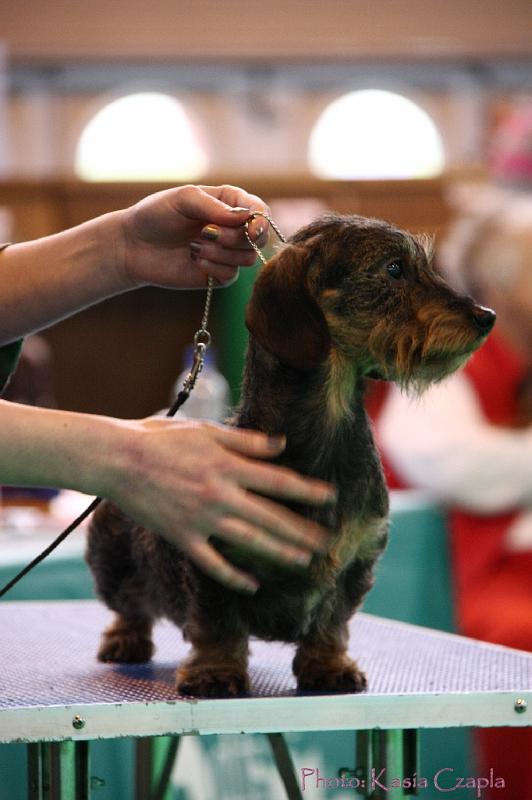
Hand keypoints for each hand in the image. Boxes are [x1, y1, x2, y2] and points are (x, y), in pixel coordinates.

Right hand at [107, 419, 335, 592]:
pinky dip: (233, 576)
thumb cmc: (160, 438)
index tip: (331, 497)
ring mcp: (201, 519)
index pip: (278, 481)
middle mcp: (220, 494)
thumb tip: (281, 446)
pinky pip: (213, 562)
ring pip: (249, 541)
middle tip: (328, 542)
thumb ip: (245, 441)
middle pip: (271, 517)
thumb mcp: (205, 431)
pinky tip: (252, 586)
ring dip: (279, 552)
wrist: (118, 460)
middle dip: (302, 530)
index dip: (307, 491)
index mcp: (227, 465)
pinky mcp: (182, 537)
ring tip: (303, 561)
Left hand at [117, 184, 270, 289]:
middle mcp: (232, 228)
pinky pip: (231, 275)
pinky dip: (213, 267)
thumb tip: (246, 218)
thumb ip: (215, 206)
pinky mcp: (218, 275)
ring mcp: (227, 253)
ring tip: (193, 246)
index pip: (260, 211)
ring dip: (220, 253)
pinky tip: (194, 260)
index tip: (251, 228)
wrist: (133, 245)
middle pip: (259, 238)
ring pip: (247, 258)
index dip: (261, 221)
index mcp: (229, 203)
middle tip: (206, 233)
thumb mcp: (184, 199)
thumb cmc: (156, 215)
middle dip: (235, 237)